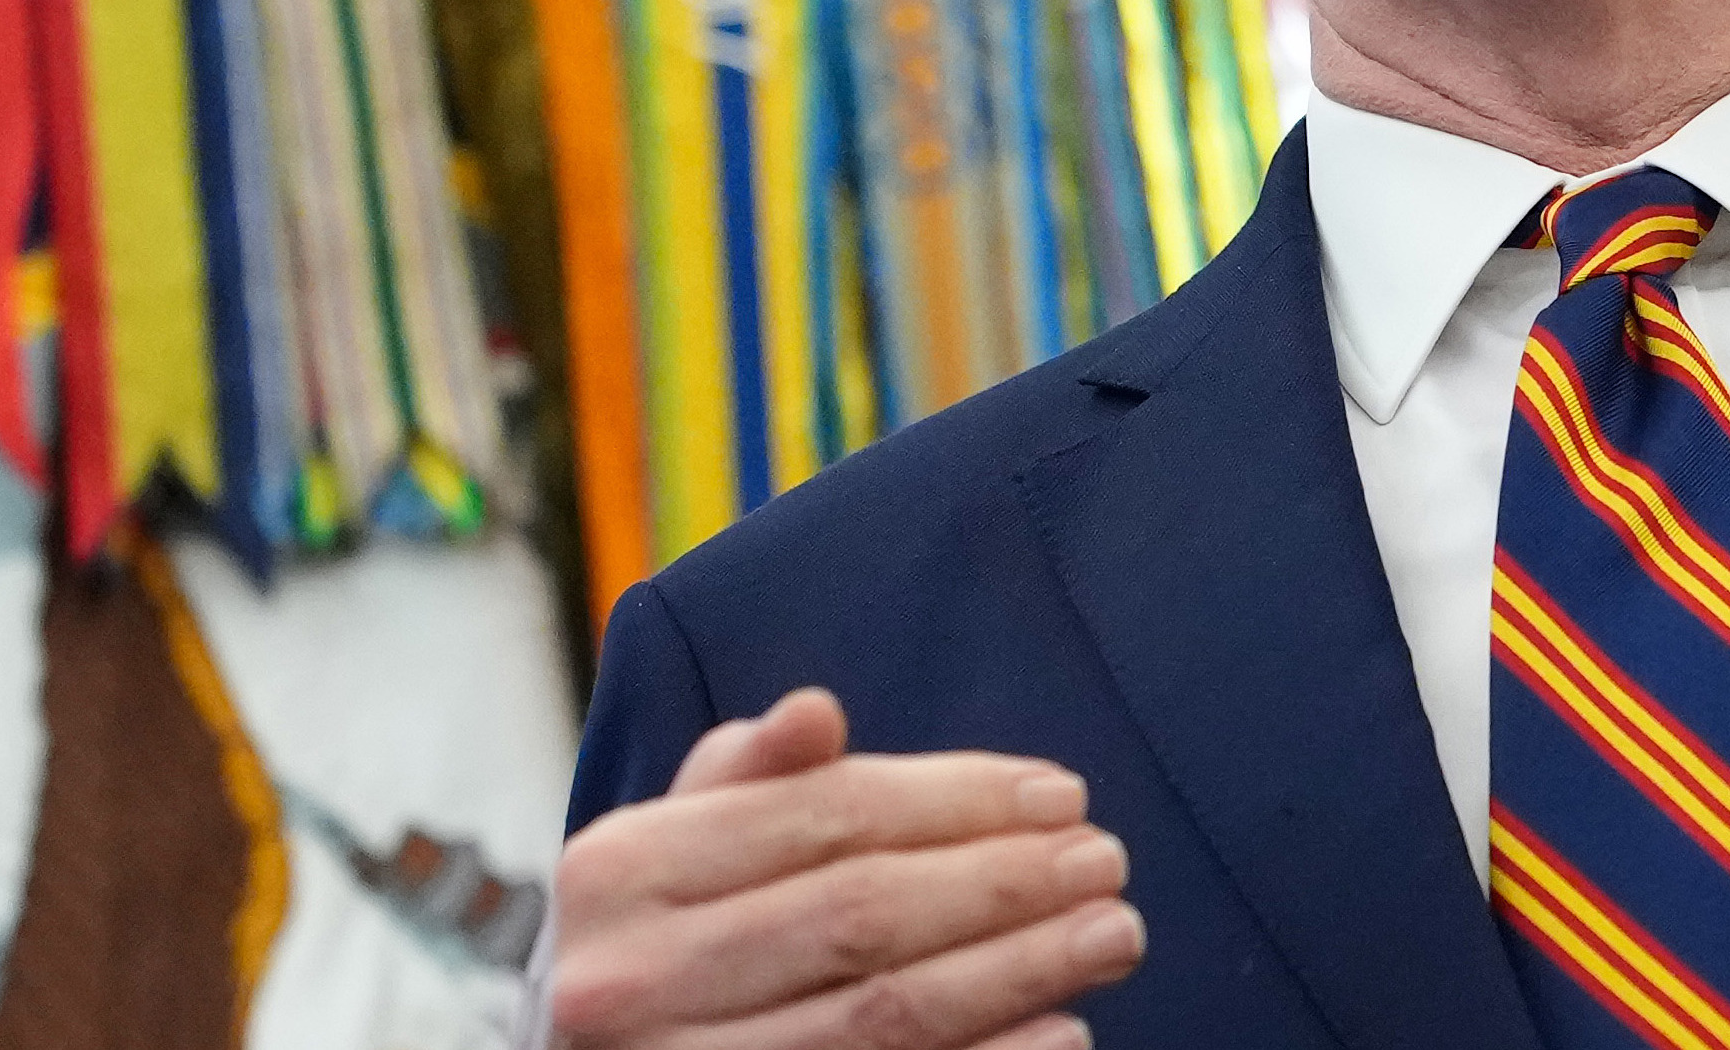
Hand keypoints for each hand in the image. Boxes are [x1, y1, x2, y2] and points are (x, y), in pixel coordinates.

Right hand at [550, 686, 1146, 1048]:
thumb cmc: (660, 938)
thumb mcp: (675, 842)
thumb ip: (750, 777)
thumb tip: (816, 712)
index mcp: (618, 870)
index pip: (820, 816)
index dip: (954, 800)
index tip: (1061, 792)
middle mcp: (628, 979)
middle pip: (860, 916)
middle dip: (1003, 883)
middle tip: (1106, 862)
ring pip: (883, 1016)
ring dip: (1019, 971)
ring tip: (1111, 934)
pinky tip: (1065, 1031)